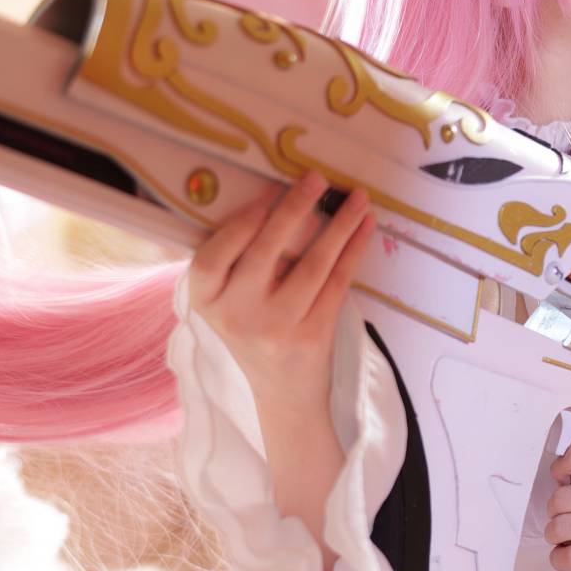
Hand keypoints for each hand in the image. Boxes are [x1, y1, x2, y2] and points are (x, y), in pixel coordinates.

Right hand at [187, 170, 375, 405]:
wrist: (282, 393)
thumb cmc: (254, 331)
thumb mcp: (228, 301)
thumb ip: (237, 261)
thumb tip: (277, 198)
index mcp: (206, 302)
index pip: (214, 256)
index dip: (243, 221)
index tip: (270, 190)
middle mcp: (237, 316)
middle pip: (265, 252)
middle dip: (294, 209)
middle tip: (316, 177)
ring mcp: (276, 328)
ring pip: (312, 264)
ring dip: (339, 226)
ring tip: (356, 197)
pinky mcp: (312, 335)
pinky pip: (337, 282)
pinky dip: (353, 250)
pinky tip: (364, 226)